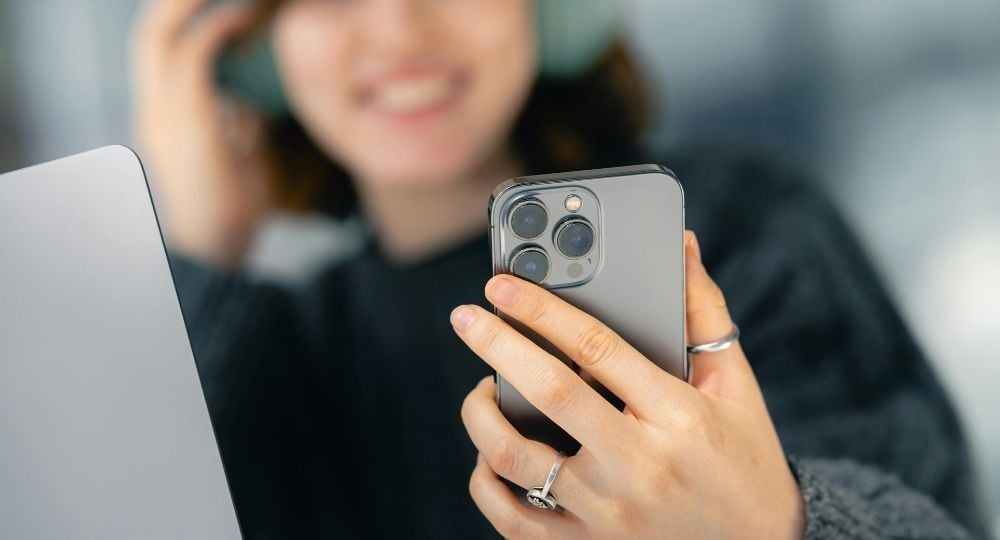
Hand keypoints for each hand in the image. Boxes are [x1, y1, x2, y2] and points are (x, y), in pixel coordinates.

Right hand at [132, 0, 271, 266]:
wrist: (217, 250)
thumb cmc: (230, 209)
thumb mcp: (235, 158)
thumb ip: (235, 127)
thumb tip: (249, 106)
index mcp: (160, 118)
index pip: (156, 53)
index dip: (178, 20)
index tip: (215, 4)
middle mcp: (152, 110)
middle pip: (147, 34)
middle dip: (173, 1)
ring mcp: (162, 114)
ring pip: (159, 35)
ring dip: (190, 3)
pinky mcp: (186, 122)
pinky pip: (193, 58)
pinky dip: (215, 30)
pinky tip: (241, 18)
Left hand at [453, 231, 804, 538]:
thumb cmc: (745, 462)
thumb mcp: (736, 389)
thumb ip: (704, 315)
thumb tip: (682, 246)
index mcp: (678, 416)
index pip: (598, 347)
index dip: (543, 310)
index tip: (503, 285)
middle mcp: (639, 465)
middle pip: (549, 393)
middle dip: (496, 345)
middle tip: (464, 317)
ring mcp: (608, 513)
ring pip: (515, 458)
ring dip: (481, 415)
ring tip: (480, 391)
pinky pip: (512, 519)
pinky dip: (485, 484)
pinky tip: (487, 457)